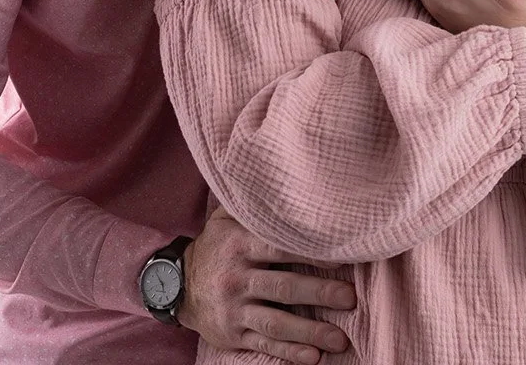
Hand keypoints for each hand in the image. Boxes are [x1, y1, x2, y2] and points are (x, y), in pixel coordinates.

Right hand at [180, 206, 355, 363]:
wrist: (175, 286)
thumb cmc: (214, 247)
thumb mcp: (224, 220)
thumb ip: (251, 205)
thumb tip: (280, 179)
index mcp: (240, 246)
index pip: (280, 248)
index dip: (311, 253)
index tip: (342, 257)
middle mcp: (237, 279)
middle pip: (284, 288)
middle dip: (319, 293)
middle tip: (350, 298)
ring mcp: (235, 309)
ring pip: (277, 324)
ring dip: (311, 332)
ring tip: (340, 340)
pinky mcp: (233, 334)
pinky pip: (264, 345)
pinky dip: (289, 353)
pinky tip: (313, 358)